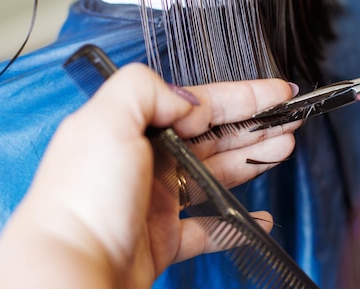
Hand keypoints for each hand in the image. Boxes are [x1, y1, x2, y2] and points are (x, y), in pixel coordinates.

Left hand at [0, 63, 298, 288]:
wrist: (69, 269)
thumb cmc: (81, 200)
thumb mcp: (107, 120)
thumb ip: (147, 90)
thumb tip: (185, 99)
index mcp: (132, 128)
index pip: (197, 103)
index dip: (240, 96)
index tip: (277, 93)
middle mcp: (144, 161)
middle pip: (211, 137)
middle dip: (253, 126)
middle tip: (290, 122)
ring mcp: (155, 201)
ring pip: (214, 175)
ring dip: (250, 162)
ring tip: (282, 150)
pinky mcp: (162, 240)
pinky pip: (208, 228)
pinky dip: (235, 223)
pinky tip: (258, 218)